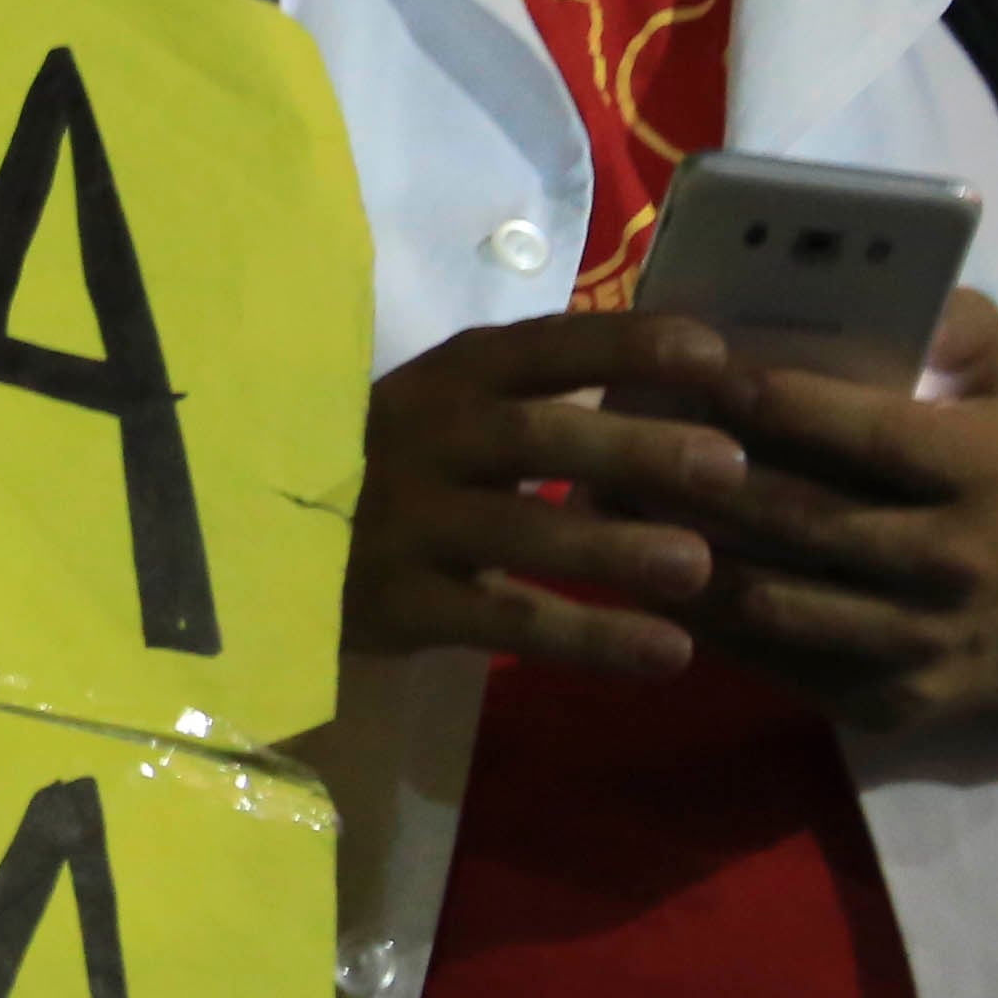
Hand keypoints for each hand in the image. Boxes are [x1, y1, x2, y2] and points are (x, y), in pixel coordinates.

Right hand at [343, 314, 753, 676]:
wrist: (268, 538)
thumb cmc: (394, 463)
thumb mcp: (451, 411)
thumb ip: (541, 397)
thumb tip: (694, 377)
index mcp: (449, 379)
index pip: (541, 348)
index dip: (623, 345)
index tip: (711, 355)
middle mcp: (426, 440)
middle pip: (534, 437)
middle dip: (631, 448)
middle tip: (729, 468)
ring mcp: (409, 524)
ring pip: (517, 533)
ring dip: (610, 549)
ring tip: (698, 566)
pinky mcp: (403, 604)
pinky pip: (505, 621)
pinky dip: (588, 637)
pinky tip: (667, 652)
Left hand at [635, 289, 997, 730]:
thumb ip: (964, 332)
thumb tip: (911, 290)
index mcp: (986, 474)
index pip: (870, 434)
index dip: (780, 403)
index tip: (698, 368)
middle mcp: (956, 563)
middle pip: (802, 520)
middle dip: (697, 477)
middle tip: (608, 437)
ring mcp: (920, 643)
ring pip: (771, 599)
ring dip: (675, 553)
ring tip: (598, 505)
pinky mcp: (884, 700)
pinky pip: (771, 658)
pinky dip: (699, 618)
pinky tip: (637, 575)